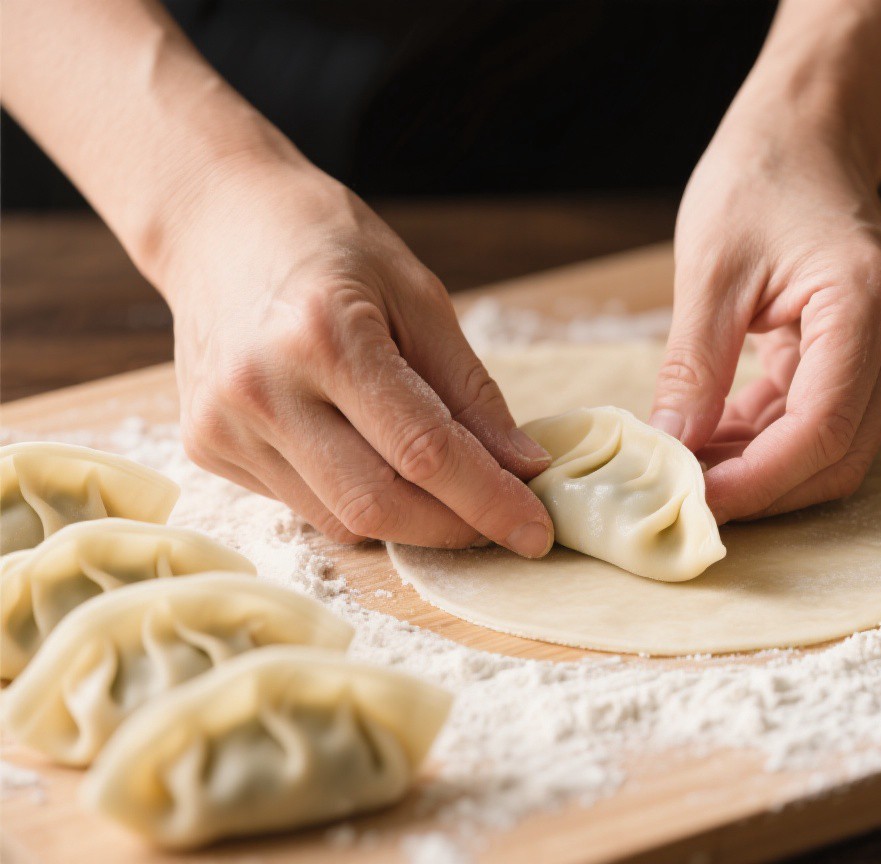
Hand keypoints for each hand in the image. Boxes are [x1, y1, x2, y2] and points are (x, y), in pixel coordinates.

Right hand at [160, 161, 554, 554]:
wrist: (216, 222)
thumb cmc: (330, 246)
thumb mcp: (418, 296)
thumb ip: (469, 391)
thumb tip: (522, 468)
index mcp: (326, 336)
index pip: (423, 451)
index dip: (489, 500)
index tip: (536, 531)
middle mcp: (263, 388)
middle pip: (377, 505)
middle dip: (452, 527)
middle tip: (500, 522)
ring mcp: (224, 423)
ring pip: (339, 519)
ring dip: (408, 520)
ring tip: (441, 486)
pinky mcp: (206, 446)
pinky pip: (303, 504)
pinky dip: (355, 499)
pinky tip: (369, 457)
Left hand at [651, 112, 880, 523]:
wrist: (805, 134)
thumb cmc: (758, 178)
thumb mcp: (709, 272)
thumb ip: (693, 366)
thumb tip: (670, 446)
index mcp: (868, 303)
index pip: (823, 426)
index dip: (759, 479)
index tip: (696, 500)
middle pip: (840, 451)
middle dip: (763, 486)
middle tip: (688, 496)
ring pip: (835, 444)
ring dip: (762, 467)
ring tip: (691, 466)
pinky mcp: (869, 350)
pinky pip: (822, 415)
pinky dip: (768, 437)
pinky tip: (713, 438)